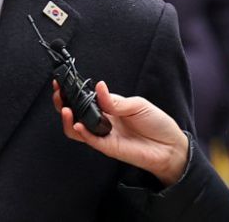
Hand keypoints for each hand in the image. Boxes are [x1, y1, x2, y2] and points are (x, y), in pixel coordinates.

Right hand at [53, 80, 188, 185]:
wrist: (170, 147)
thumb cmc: (156, 123)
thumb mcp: (137, 105)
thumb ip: (115, 100)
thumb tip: (99, 87)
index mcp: (107, 107)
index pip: (83, 98)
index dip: (71, 91)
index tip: (62, 82)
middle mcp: (101, 121)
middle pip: (74, 113)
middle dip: (61, 102)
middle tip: (58, 93)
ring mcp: (103, 134)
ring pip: (76, 129)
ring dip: (66, 119)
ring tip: (64, 109)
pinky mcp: (107, 147)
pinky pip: (90, 140)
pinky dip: (81, 133)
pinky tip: (77, 125)